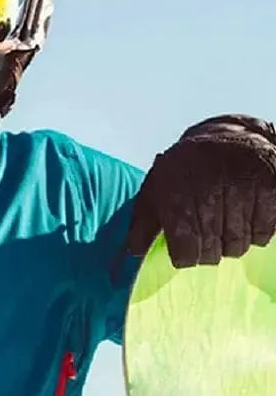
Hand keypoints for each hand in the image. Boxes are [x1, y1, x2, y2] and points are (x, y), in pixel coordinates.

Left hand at [126, 115, 275, 266]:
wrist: (225, 139)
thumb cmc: (185, 169)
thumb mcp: (155, 190)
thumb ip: (143, 223)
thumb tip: (133, 251)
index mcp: (177, 202)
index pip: (186, 256)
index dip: (186, 254)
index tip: (185, 245)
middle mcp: (209, 200)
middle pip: (212, 255)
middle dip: (208, 247)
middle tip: (207, 227)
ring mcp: (242, 197)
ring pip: (238, 247)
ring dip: (231, 238)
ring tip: (225, 214)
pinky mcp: (269, 193)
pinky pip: (262, 235)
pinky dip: (254, 229)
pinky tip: (244, 210)